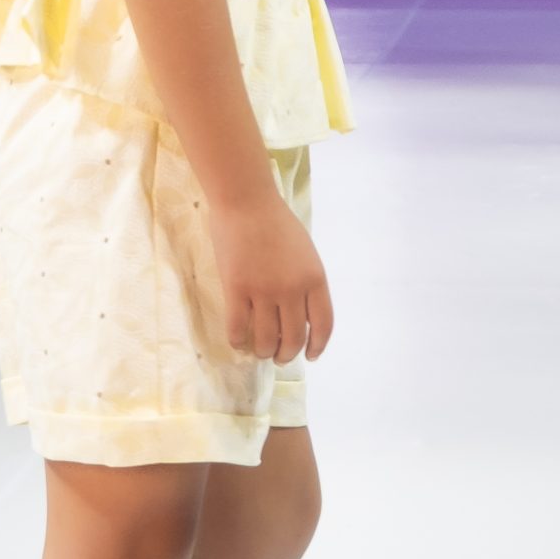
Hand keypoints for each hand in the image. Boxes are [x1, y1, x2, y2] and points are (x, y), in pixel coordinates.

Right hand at [206, 191, 333, 364]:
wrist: (246, 201)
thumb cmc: (276, 222)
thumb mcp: (305, 253)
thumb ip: (306, 282)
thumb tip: (299, 315)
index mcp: (315, 279)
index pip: (323, 325)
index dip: (318, 346)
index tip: (311, 356)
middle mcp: (293, 289)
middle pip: (293, 338)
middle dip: (287, 354)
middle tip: (279, 357)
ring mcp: (264, 291)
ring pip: (266, 339)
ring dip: (263, 351)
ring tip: (260, 351)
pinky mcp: (236, 289)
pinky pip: (238, 328)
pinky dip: (239, 341)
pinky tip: (238, 342)